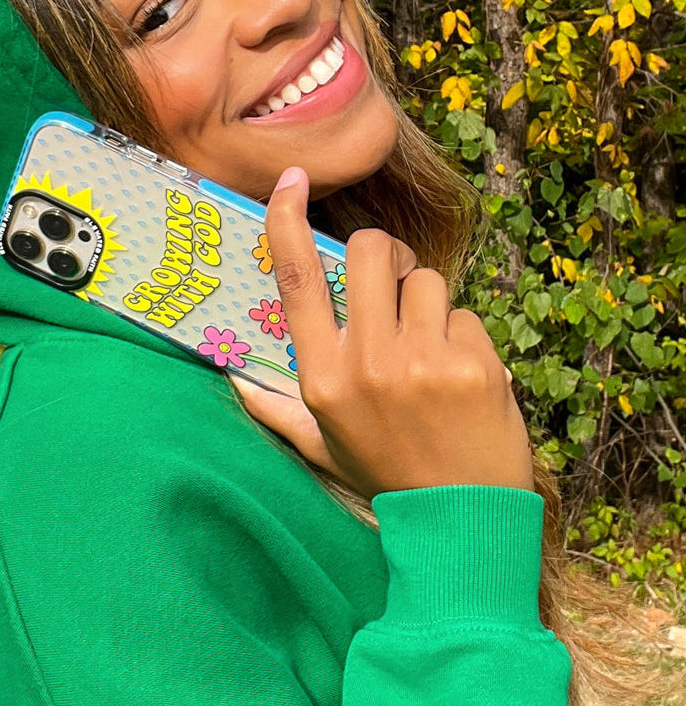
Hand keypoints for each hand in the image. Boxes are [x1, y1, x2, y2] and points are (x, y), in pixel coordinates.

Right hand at [231, 167, 533, 497]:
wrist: (462, 524)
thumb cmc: (386, 476)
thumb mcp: (322, 447)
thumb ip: (276, 410)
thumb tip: (234, 382)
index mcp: (323, 377)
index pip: (298, 283)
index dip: (289, 223)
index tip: (291, 182)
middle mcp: (367, 362)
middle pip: (372, 252)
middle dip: (387, 255)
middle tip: (397, 282)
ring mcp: (422, 362)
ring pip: (427, 280)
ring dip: (430, 305)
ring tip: (433, 353)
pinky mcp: (473, 364)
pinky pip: (467, 314)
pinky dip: (466, 338)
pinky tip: (464, 379)